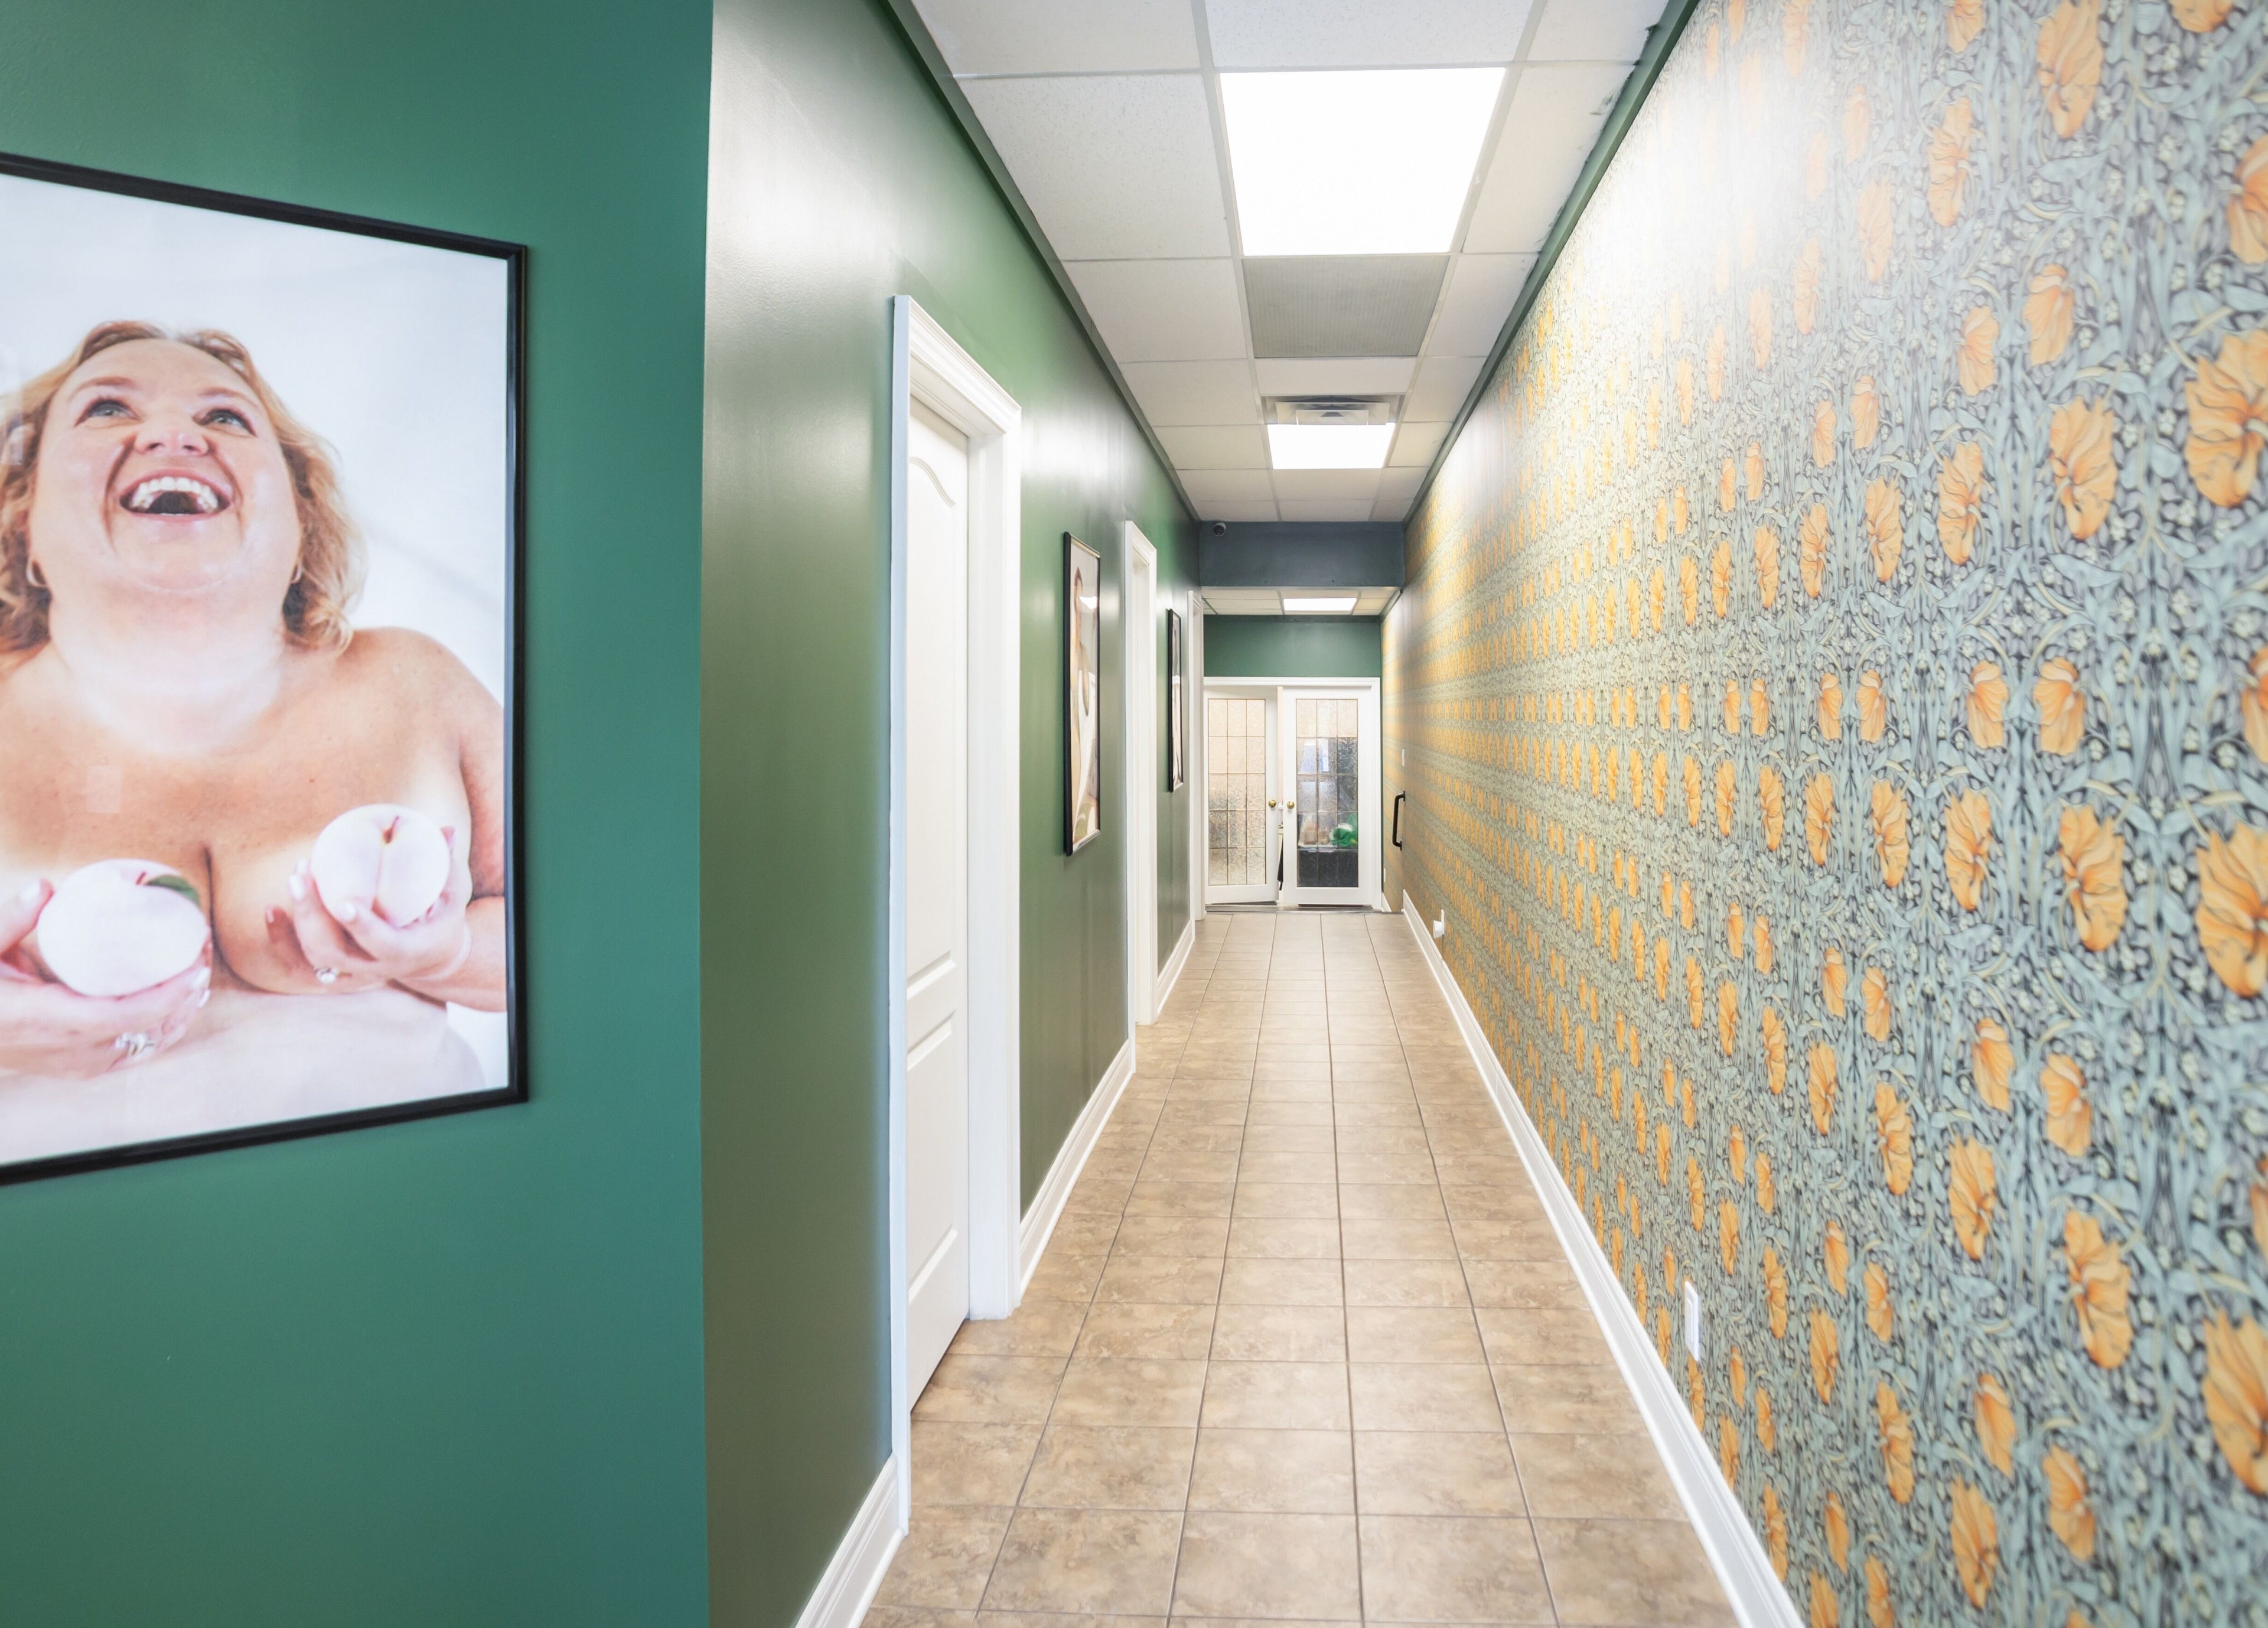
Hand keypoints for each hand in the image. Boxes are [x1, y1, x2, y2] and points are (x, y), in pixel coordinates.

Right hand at [0, 880, 210, 1078]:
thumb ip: (11, 921)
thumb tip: (45, 887)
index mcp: (48, 1019)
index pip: (126, 1016)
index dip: (169, 995)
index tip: (197, 965)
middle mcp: (69, 1050)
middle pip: (147, 1030)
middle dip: (185, 995)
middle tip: (202, 954)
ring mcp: (77, 1065)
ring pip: (145, 1046)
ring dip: (178, 1013)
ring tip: (198, 975)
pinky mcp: (79, 1068)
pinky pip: (132, 1054)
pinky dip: (160, 1031)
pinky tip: (179, 1008)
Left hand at [267, 825, 474, 994]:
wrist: (431, 961)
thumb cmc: (441, 923)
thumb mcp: (452, 898)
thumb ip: (445, 866)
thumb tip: (446, 828)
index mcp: (405, 952)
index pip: (382, 943)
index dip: (362, 926)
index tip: (343, 902)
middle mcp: (374, 969)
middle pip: (334, 951)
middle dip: (312, 915)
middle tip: (301, 875)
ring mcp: (352, 973)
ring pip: (314, 957)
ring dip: (296, 922)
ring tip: (294, 879)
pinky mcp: (334, 972)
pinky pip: (299, 964)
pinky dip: (281, 940)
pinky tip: (271, 910)